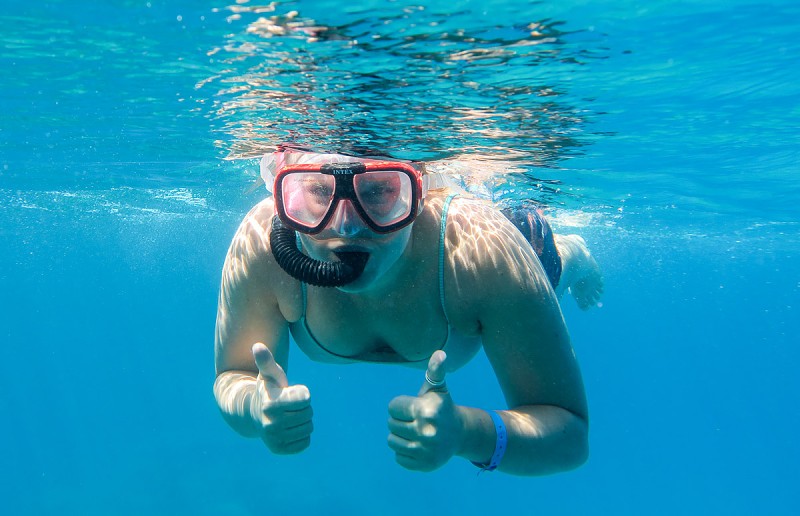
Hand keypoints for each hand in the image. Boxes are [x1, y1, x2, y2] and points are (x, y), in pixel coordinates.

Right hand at [251, 343, 312, 453]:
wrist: (254, 414)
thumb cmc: (268, 389)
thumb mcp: (268, 374)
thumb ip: (266, 360)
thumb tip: (257, 345)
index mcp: (271, 404)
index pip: (306, 398)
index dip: (302, 393)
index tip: (290, 392)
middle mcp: (271, 424)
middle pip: (309, 413)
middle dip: (303, 407)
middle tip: (289, 405)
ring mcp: (274, 439)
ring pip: (309, 428)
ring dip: (303, 421)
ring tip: (289, 416)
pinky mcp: (279, 450)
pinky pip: (305, 443)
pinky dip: (301, 435)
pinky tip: (289, 429)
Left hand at [387, 351, 463, 470]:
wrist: (460, 434)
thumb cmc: (442, 407)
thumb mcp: (437, 388)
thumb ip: (435, 370)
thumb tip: (440, 353)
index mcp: (425, 410)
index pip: (392, 407)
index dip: (401, 406)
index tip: (413, 408)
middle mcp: (426, 431)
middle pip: (391, 425)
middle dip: (400, 421)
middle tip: (415, 420)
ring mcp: (425, 450)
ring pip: (392, 441)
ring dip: (400, 436)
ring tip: (415, 432)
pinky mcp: (424, 465)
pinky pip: (398, 458)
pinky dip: (404, 452)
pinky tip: (418, 445)